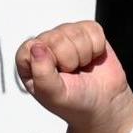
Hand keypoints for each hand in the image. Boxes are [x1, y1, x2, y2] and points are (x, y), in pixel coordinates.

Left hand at [15, 21, 132, 132]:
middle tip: (71, 74)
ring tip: (81, 68)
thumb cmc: (74, 102)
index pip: (31, 46)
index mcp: (29, 61)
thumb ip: (42, 74)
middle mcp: (45, 46)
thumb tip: (36, 47)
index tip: (58, 74)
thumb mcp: (53, 95)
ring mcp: (66, 37)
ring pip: (76, 32)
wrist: (103, 104)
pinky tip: (92, 58)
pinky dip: (97, 47)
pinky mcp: (86, 32)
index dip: (49, 59)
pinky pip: (93, 29)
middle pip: (57, 36)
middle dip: (70, 59)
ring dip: (84, 54)